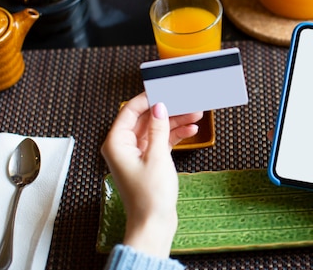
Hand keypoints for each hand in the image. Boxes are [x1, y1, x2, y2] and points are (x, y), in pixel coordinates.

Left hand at [101, 92, 202, 257]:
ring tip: (195, 114)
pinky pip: (161, 141)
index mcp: (116, 144)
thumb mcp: (157, 157)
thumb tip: (159, 107)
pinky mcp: (148, 162)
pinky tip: (190, 130)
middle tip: (186, 102)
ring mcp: (136, 154)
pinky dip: (175, 135)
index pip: (130, 111)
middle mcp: (123, 147)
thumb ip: (159, 129)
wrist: (154, 223)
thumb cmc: (149, 197)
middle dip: (167, 110)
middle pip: (145, 119)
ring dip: (175, 122)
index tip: (165, 90)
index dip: (148, 98)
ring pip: (156, 129)